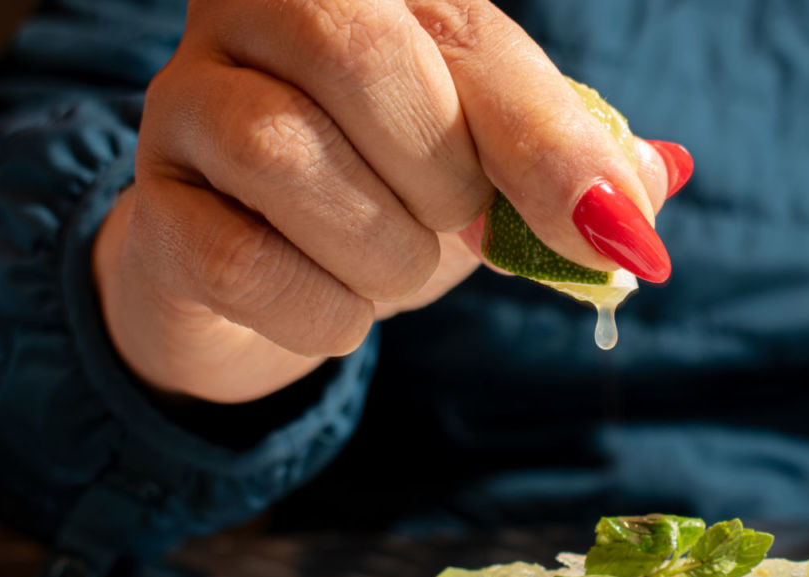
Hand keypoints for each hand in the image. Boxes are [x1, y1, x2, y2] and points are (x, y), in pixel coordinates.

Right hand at [94, 0, 683, 403]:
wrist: (267, 271)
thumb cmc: (389, 198)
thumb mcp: (490, 173)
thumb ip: (569, 165)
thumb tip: (654, 183)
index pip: (470, 39)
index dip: (549, 143)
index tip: (614, 235)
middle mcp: (260, 9)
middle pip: (366, 63)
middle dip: (445, 185)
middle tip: (458, 230)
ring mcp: (189, 101)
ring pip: (289, 159)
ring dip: (383, 256)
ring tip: (392, 272)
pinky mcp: (154, 207)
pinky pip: (244, 264)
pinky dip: (321, 314)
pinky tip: (336, 311)